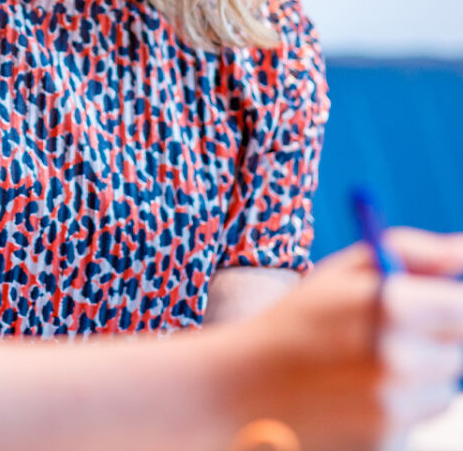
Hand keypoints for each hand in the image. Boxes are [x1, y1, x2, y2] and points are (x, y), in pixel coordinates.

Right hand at [233, 231, 462, 450]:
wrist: (243, 388)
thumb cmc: (296, 322)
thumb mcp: (339, 273)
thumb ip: (411, 253)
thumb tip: (462, 251)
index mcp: (394, 305)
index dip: (447, 306)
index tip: (431, 307)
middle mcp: (402, 358)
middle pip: (458, 350)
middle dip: (431, 341)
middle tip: (383, 336)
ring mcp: (396, 405)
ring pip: (443, 387)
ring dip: (418, 377)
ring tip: (363, 367)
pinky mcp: (390, 439)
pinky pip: (420, 418)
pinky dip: (399, 408)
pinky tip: (356, 397)